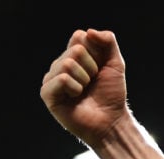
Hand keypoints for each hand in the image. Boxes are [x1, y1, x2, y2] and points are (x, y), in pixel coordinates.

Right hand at [40, 29, 128, 143]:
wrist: (111, 121)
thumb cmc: (111, 94)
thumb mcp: (115, 64)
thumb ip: (108, 42)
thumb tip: (89, 32)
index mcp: (73, 56)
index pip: (80, 37)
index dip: (96, 52)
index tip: (100, 69)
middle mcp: (60, 65)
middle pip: (75, 50)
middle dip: (92, 68)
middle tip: (92, 83)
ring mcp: (52, 79)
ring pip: (67, 63)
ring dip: (84, 79)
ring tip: (84, 92)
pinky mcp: (47, 93)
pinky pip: (61, 78)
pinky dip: (75, 88)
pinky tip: (76, 98)